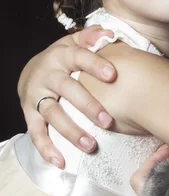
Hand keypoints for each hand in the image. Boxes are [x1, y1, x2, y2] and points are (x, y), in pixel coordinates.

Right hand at [18, 26, 116, 167]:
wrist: (31, 70)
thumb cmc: (63, 58)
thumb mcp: (74, 43)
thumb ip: (92, 37)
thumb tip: (110, 33)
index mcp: (62, 55)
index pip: (79, 57)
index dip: (95, 65)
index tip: (113, 74)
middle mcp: (48, 75)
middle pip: (67, 89)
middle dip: (87, 105)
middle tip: (108, 121)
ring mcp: (36, 95)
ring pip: (53, 114)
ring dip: (70, 131)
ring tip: (90, 145)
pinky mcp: (29, 114)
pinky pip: (36, 133)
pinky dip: (46, 149)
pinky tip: (60, 162)